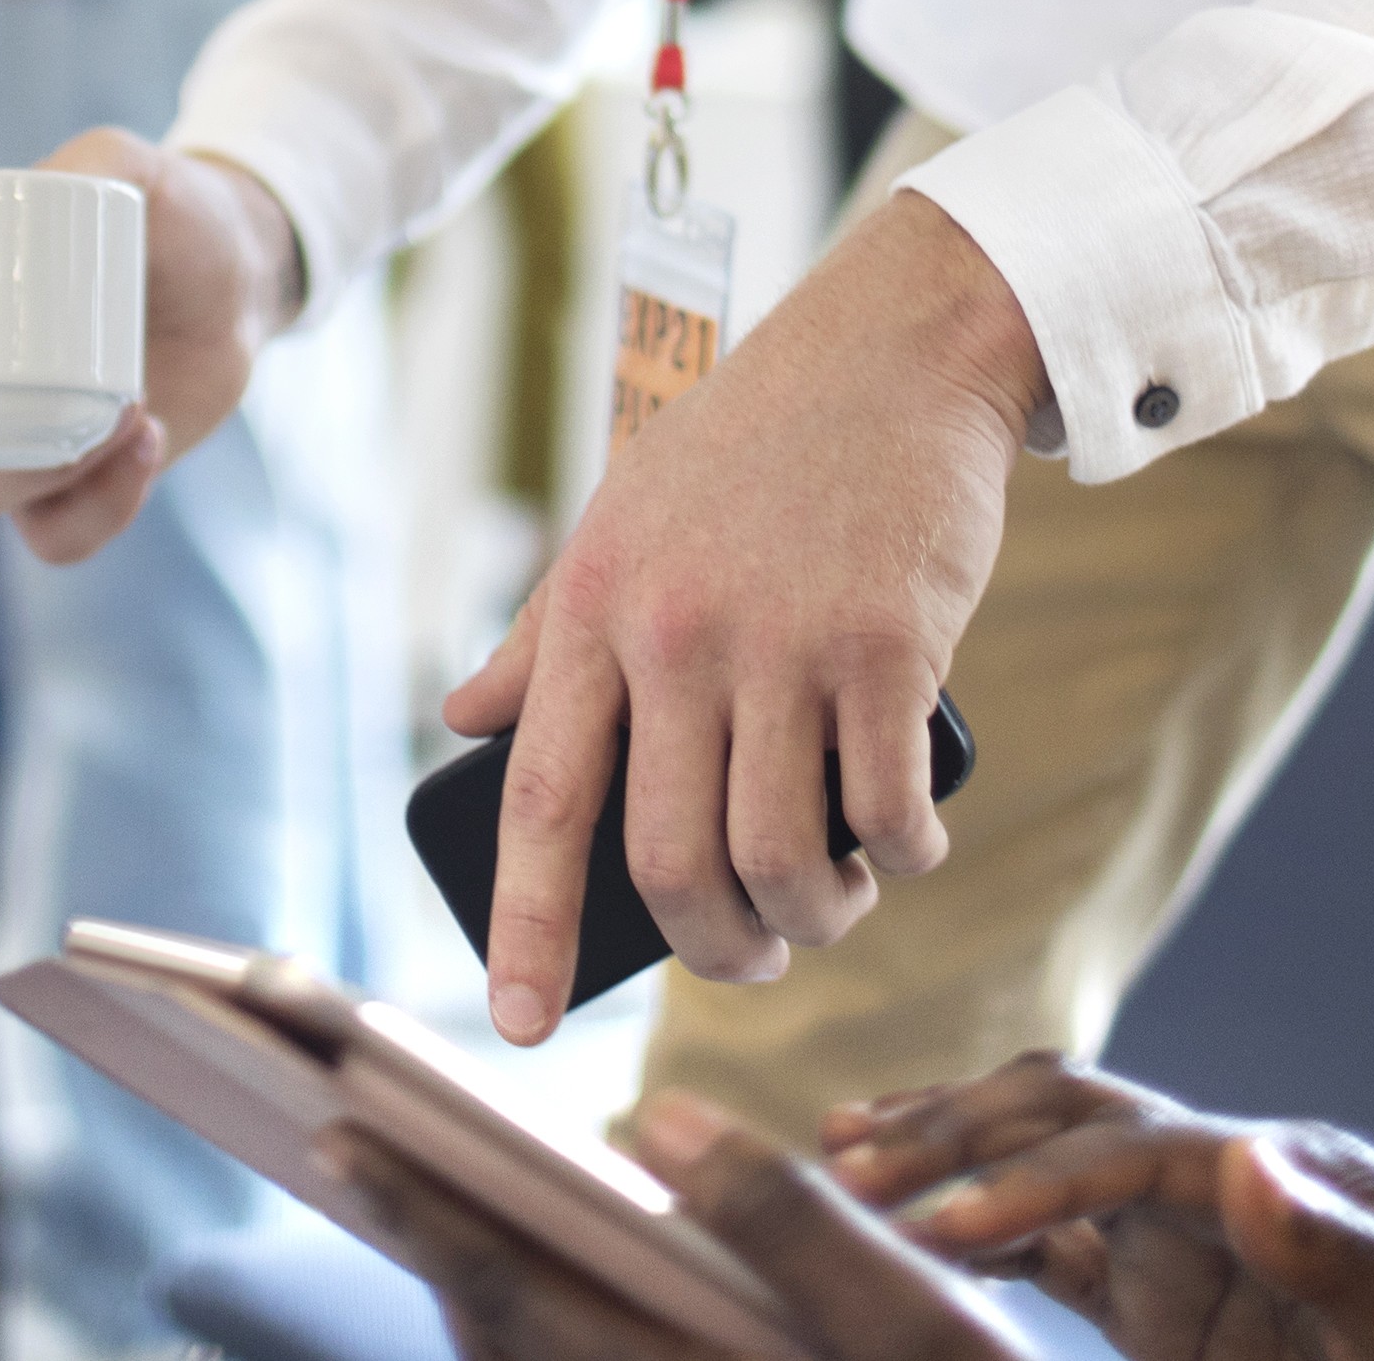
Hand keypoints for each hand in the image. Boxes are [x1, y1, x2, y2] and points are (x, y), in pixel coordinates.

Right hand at [0, 132, 299, 559]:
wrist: (239, 264)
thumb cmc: (165, 211)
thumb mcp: (126, 170)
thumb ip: (87, 163)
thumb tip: (29, 188)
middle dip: (4, 465)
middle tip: (89, 395)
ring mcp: (38, 447)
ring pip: (4, 511)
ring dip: (63, 481)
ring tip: (134, 412)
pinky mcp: (94, 480)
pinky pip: (63, 538)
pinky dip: (104, 509)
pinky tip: (149, 440)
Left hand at [337, 1091, 1028, 1360]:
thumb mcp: (917, 1318)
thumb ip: (788, 1218)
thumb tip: (653, 1116)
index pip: (517, 1298)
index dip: (425, 1215)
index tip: (345, 1138)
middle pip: (494, 1341)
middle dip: (426, 1241)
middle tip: (354, 1145)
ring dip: (472, 1281)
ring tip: (428, 1189)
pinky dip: (527, 1318)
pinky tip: (543, 1264)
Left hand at [442, 187, 1037, 1038]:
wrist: (891, 351)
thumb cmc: (748, 445)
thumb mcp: (619, 517)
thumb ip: (544, 629)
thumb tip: (463, 721)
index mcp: (595, 607)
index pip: (540, 798)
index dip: (525, 925)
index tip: (519, 1023)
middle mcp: (678, 632)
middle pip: (670, 861)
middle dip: (711, 948)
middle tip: (746, 958)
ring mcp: (787, 642)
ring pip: (781, 857)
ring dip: (811, 918)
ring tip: (830, 909)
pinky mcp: (891, 646)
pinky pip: (886, 807)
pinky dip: (903, 857)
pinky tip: (910, 849)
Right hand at [836, 1057, 1373, 1360]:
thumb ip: (1357, 1262)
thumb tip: (1248, 1154)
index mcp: (1294, 1174)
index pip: (1133, 1146)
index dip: (1031, 1178)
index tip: (941, 1226)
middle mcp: (1232, 1183)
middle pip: (1070, 1117)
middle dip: (959, 1133)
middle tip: (847, 1165)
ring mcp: (1194, 1243)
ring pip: (1044, 1165)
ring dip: (950, 1161)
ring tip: (839, 1165)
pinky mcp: (1170, 1307)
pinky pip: (1053, 1255)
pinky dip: (977, 1238)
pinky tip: (902, 1241)